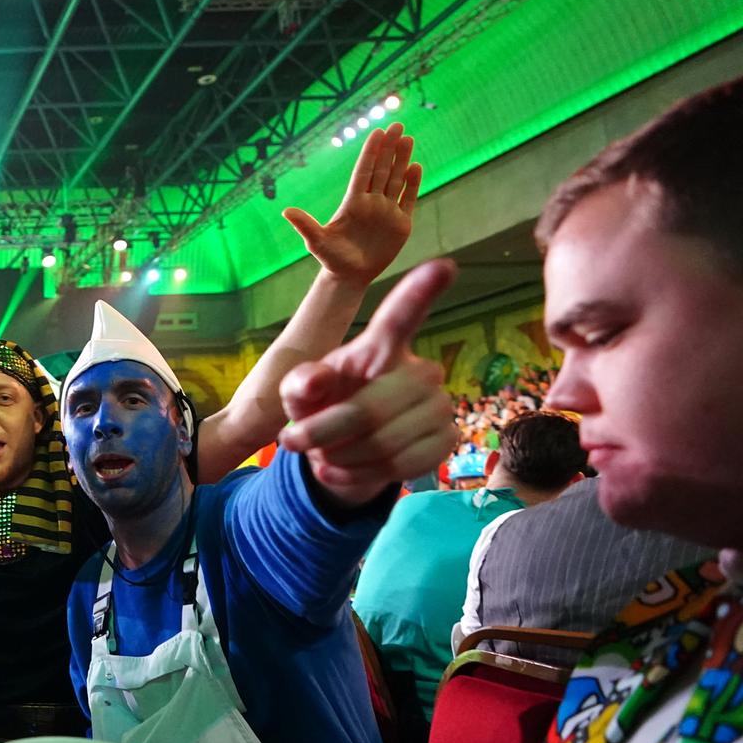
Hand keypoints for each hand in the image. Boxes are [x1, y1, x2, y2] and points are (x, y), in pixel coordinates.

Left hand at [278, 259, 459, 504]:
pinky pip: (400, 466)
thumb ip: (299, 383)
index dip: (420, 292)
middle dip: (323, 434)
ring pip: (383, 445)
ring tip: (324, 454)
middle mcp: (420, 370)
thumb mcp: (298, 393)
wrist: (342, 448)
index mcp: (380, 347)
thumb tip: (316, 379)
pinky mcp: (446, 439)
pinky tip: (342, 468)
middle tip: (296, 440)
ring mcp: (439, 405)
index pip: (402, 317)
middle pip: (369, 410)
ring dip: (339, 458)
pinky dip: (358, 476)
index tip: (443, 266)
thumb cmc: (322, 406)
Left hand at [281, 122, 421, 288]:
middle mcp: (371, 202)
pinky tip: (415, 166)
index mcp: (353, 203)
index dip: (371, 152)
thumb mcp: (317, 241)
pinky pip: (408, 199)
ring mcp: (386, 211)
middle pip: (382, 170)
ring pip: (396, 180)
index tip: (377, 132)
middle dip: (390, 148)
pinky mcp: (400, 223)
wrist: (350, 275)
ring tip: (408, 139)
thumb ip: (305, 225)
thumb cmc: (331, 258)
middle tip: (397, 125)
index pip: (364, 172)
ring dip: (402, 159)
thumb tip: (286, 211)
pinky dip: (412, 184)